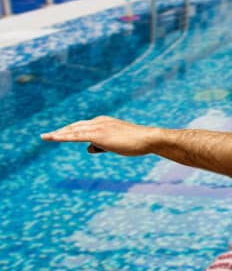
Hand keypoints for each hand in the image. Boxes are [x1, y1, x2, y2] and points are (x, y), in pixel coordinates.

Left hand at [41, 116, 160, 155]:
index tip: (61, 133)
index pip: (83, 126)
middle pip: (74, 126)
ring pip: (72, 130)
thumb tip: (89, 148)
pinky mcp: (97, 135)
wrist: (148, 138)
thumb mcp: (117, 143)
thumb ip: (102, 145)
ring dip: (57, 134)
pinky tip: (51, 138)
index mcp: (104, 122)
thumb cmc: (137, 142)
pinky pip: (75, 135)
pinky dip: (62, 136)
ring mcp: (97, 127)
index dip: (71, 130)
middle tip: (47, 136)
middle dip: (61, 131)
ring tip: (45, 137)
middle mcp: (98, 121)